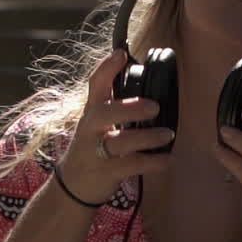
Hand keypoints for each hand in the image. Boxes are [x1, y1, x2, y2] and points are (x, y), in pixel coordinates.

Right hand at [55, 50, 174, 205]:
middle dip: (129, 108)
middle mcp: (91, 129)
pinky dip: (153, 162)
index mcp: (92, 112)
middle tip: (155, 106)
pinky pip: (132, 166)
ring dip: (147, 137)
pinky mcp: (106, 173)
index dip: (107, 68)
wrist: (72, 187)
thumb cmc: (92, 148)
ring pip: (120, 142)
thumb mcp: (98, 124)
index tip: (122, 54)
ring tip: (168, 134)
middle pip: (103, 113)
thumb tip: (149, 90)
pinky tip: (167, 158)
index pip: (95, 85)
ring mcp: (96, 152)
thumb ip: (116, 107)